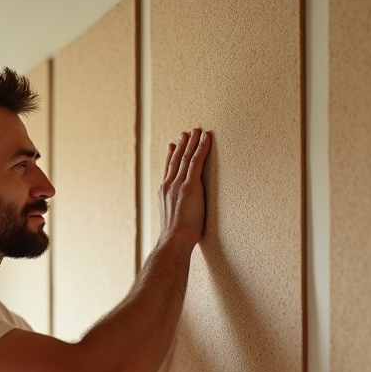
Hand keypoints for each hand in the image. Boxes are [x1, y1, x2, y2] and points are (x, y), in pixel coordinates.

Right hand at [158, 128, 210, 246]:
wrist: (175, 239)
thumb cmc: (176, 236)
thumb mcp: (171, 219)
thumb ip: (174, 209)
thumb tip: (180, 212)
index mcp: (164, 192)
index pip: (168, 169)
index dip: (171, 156)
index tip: (173, 145)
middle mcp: (169, 185)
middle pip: (176, 160)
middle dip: (182, 145)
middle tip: (186, 133)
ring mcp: (178, 184)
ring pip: (186, 157)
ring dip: (192, 142)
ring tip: (196, 131)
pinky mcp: (190, 186)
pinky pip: (196, 161)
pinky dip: (201, 148)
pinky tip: (206, 139)